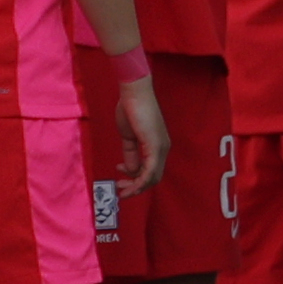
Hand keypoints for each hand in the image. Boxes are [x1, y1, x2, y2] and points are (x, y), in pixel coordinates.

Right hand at [111, 75, 169, 199]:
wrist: (133, 94)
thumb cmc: (130, 110)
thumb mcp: (129, 137)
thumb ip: (131, 154)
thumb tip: (130, 169)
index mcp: (157, 146)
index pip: (151, 171)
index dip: (136, 179)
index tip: (119, 175)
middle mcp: (163, 149)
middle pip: (153, 177)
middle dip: (136, 186)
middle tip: (121, 188)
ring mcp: (161, 148)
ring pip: (152, 177)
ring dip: (136, 187)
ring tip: (122, 189)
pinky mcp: (155, 146)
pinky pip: (150, 170)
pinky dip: (139, 181)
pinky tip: (127, 182)